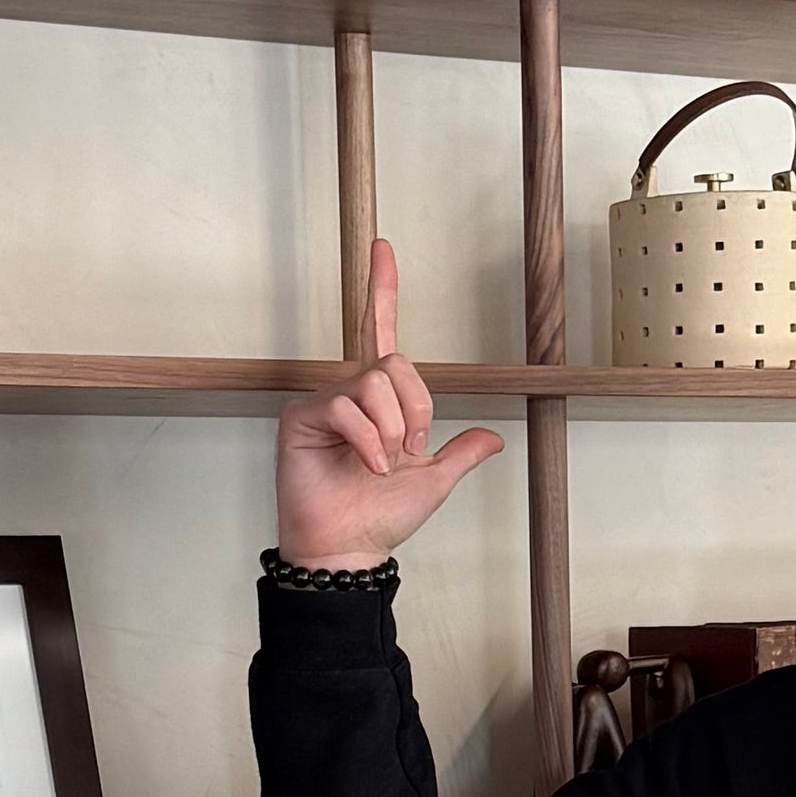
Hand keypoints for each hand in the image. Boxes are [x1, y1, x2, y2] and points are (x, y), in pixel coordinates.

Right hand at [277, 245, 509, 566]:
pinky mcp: (302, 418)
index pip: (380, 332)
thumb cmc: (380, 514)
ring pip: (373, 383)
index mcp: (381, 401)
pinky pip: (345, 407)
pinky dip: (367, 440)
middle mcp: (351, 393)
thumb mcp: (436, 480)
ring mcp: (325, 404)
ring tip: (382, 464)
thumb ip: (461, 453)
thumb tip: (493, 438)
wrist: (349, 547)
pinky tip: (368, 465)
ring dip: (391, 430)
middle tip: (409, 450)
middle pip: (394, 361)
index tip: (383, 249)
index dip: (382, 289)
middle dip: (414, 409)